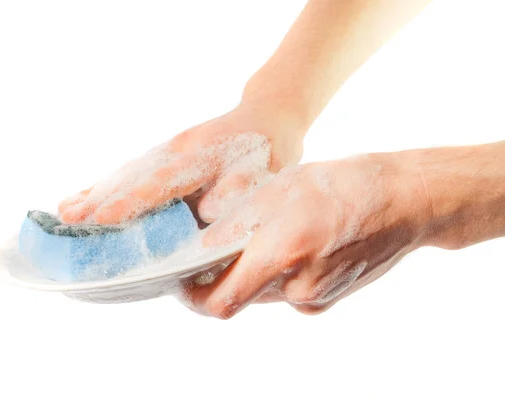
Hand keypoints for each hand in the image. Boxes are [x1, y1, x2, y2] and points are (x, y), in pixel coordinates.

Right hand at [59, 102, 305, 224]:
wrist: (267, 116)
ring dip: (96, 191)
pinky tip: (85, 195)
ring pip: (127, 172)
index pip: (160, 184)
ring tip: (64, 211)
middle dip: (100, 200)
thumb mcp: (265, 171)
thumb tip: (206, 212)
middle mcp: (177, 152)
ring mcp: (168, 150)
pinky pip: (132, 170)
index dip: (130, 203)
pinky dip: (107, 184)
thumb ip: (237, 189)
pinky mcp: (164, 154)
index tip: (101, 219)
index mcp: (201, 158)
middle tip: (67, 221)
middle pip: (134, 177)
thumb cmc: (268, 151)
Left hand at [182, 153, 432, 317]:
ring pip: (264, 293)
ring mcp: (316, 297)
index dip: (192, 298)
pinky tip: (292, 243)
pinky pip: (288, 292)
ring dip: (253, 272)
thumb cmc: (343, 185)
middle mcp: (298, 287)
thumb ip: (236, 222)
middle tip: (212, 252)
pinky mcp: (329, 298)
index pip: (221, 301)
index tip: (179, 284)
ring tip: (262, 236)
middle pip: (241, 296)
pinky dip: (278, 273)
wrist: (404, 201)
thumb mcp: (280, 189)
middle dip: (222, 278)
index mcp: (283, 254)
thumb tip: (201, 246)